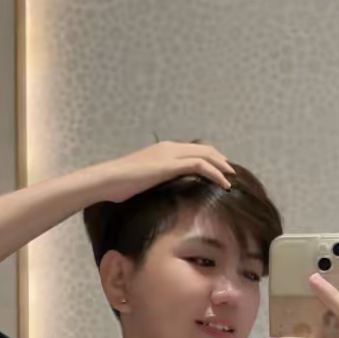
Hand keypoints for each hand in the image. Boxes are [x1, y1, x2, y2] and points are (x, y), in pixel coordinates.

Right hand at [93, 140, 235, 204]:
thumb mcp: (142, 180)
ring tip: (232, 178)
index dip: (210, 157)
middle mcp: (169, 147)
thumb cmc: (119, 184)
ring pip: (205, 155)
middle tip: (231, 173)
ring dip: (222, 166)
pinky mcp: (170, 165)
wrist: (107, 179)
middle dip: (220, 160)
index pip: (193, 149)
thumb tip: (162, 190)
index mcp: (163, 149)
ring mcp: (170, 154)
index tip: (221, 169)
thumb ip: (156, 179)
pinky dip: (215, 173)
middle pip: (204, 149)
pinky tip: (224, 183)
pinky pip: (200, 165)